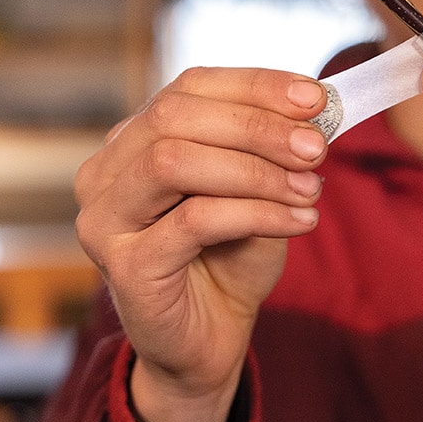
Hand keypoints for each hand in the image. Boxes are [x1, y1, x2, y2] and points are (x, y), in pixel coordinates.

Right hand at [74, 67, 327, 421]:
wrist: (211, 337)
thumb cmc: (232, 254)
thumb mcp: (258, 186)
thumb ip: (272, 144)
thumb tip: (315, 104)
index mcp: (134, 139)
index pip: (190, 86)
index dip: (255, 85)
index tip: (316, 97)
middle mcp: (106, 171)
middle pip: (174, 116)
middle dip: (257, 125)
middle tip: (317, 146)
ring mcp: (105, 219)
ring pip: (174, 162)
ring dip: (256, 170)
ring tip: (311, 187)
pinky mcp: (125, 266)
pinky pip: (195, 220)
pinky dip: (258, 213)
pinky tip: (302, 221)